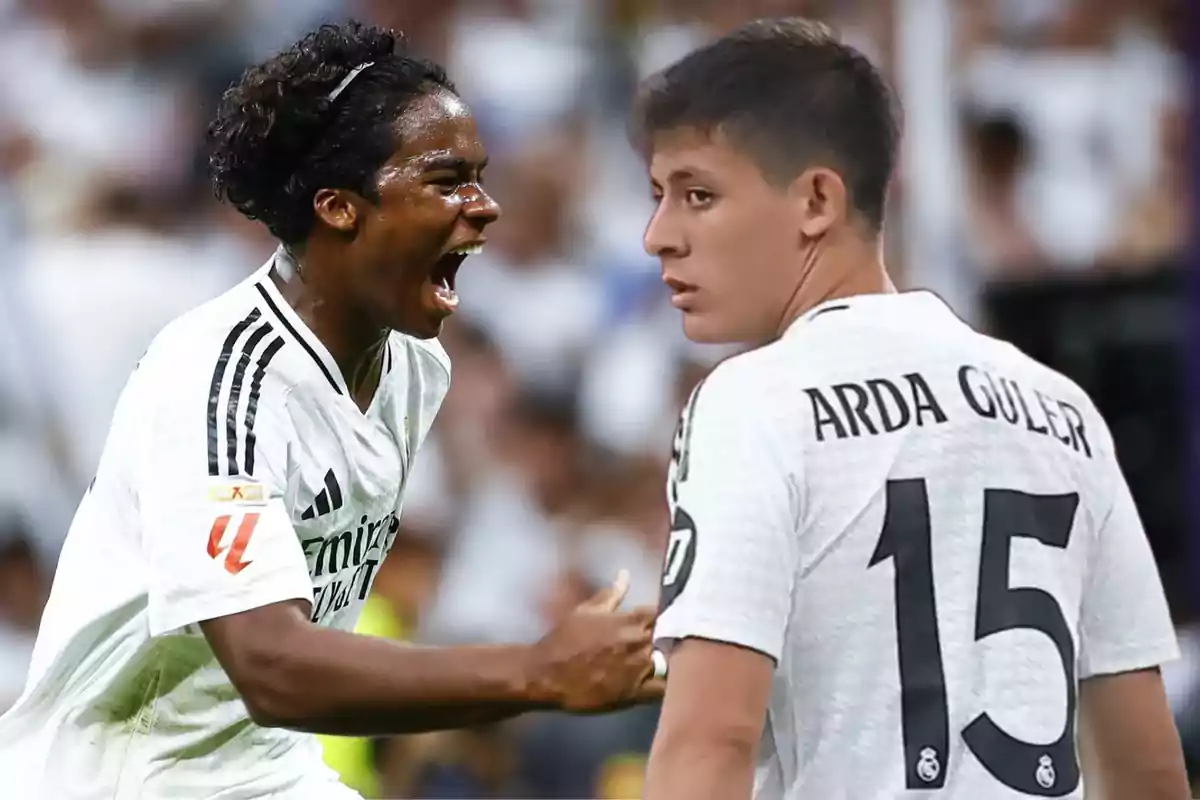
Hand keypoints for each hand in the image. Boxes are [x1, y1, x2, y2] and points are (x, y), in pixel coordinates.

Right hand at [526, 570, 663, 712]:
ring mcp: (638, 669)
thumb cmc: (565, 639)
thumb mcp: (585, 610)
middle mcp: (638, 643)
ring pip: (672, 662)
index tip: (674, 615)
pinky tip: (670, 682)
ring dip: (674, 660)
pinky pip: (663, 689)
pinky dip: (669, 684)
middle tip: (679, 639)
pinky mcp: (635, 694)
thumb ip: (611, 594)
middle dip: (675, 637)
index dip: (672, 613)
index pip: (663, 612)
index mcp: (628, 620)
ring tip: (676, 660)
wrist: (547, 674)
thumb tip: (625, 573)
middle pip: (672, 637)